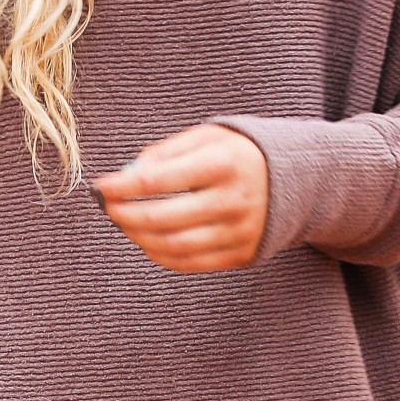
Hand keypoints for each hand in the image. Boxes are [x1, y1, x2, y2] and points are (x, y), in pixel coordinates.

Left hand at [93, 120, 270, 271]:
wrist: (298, 181)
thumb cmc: (240, 155)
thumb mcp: (209, 137)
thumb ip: (167, 152)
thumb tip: (128, 174)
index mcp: (224, 163)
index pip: (159, 179)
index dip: (122, 186)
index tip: (102, 186)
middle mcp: (233, 200)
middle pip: (162, 217)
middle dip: (125, 215)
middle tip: (107, 208)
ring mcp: (239, 231)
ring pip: (173, 245)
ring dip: (139, 237)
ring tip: (124, 224)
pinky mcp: (242, 254)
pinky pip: (191, 263)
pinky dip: (161, 255)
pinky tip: (147, 241)